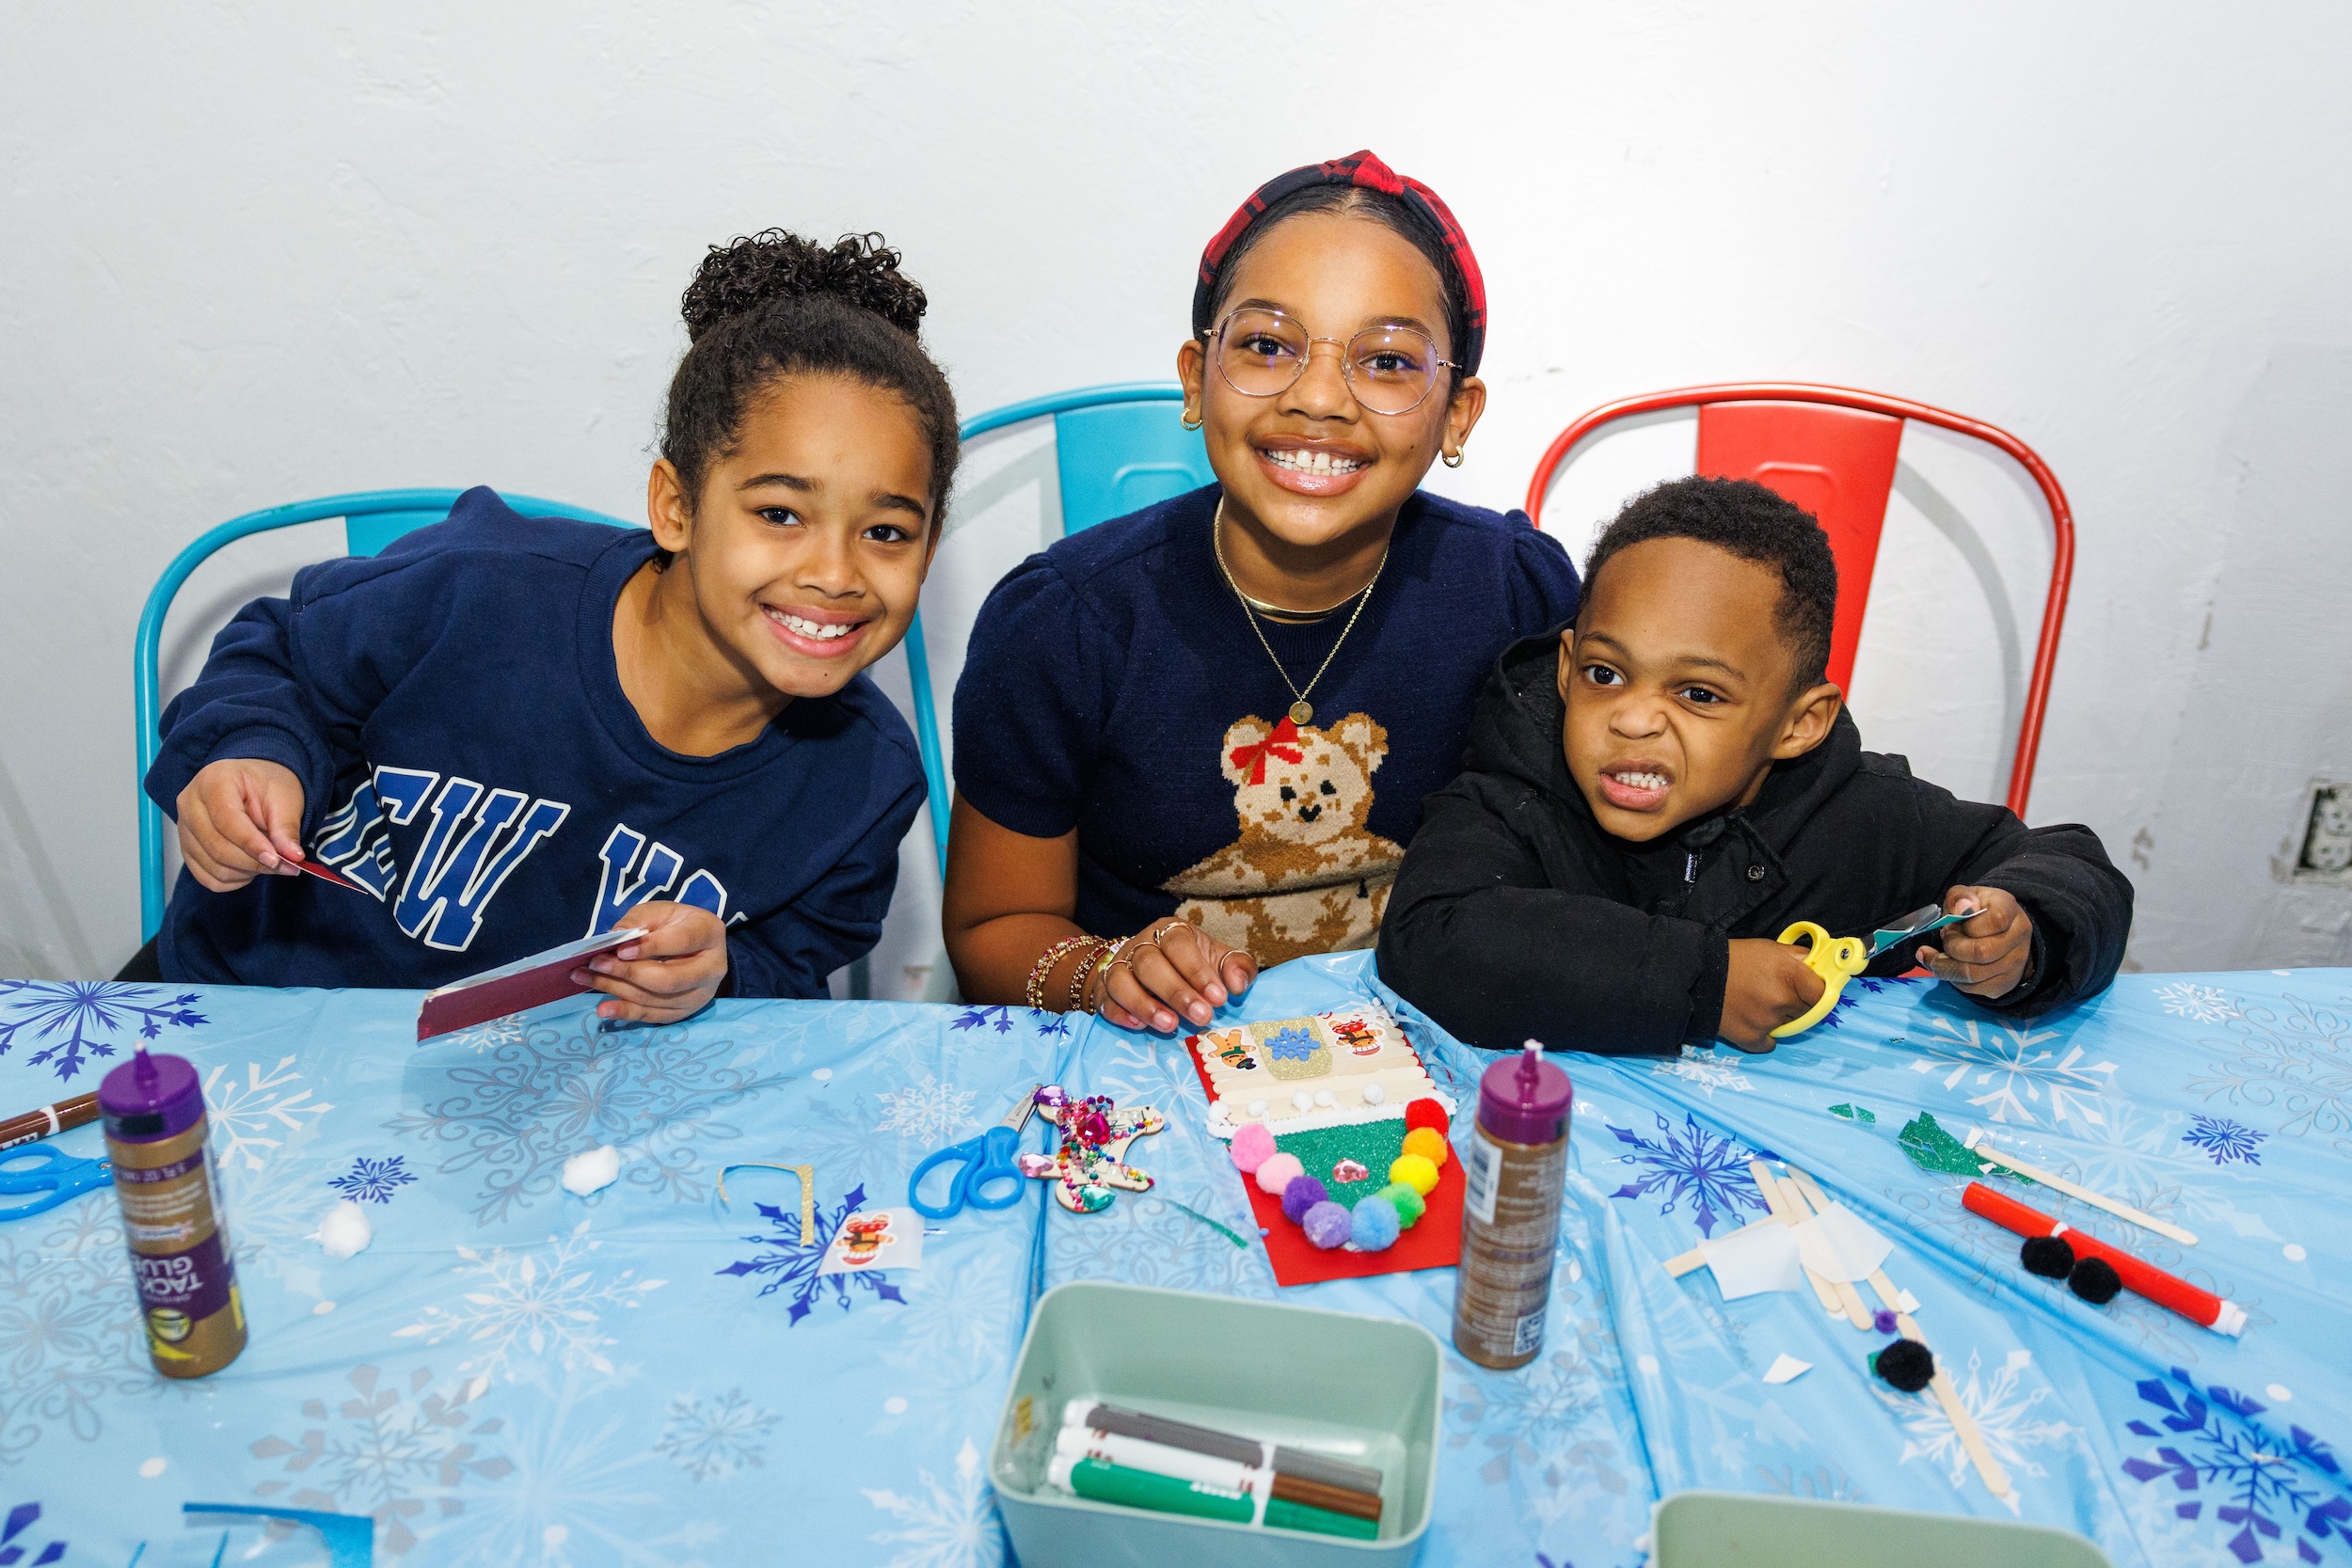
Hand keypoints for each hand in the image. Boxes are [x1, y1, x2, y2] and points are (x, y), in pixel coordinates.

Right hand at [176, 759, 306, 891]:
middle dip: (254, 863)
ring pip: (213, 866)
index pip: (227, 820)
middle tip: (285, 866)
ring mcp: (184, 829)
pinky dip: (234, 880)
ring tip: (269, 860)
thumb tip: (293, 856)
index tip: (276, 860)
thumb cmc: (267, 785)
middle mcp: (190, 804)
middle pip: (217, 847)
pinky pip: (207, 877)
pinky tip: (251, 867)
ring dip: (246, 872)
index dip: (252, 844)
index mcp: (213, 781)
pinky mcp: (186, 849)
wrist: (251, 784)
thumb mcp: (285, 798)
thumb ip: (286, 828)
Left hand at [576, 901, 728, 1024]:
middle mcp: (712, 968)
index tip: (619, 949)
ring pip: (656, 999)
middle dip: (628, 973)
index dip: (650, 947)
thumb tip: (615, 936)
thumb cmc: (674, 925)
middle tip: (596, 964)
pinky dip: (626, 1013)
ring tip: (586, 979)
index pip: (681, 942)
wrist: (696, 948)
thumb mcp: (659, 912)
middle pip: (668, 978)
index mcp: (709, 933)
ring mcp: (700, 994)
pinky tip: (603, 1009)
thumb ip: (638, 920)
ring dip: (617, 990)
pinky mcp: (685, 1012)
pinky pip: (654, 1017)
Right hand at [1092, 920, 1256, 1032]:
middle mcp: (1141, 945)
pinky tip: (1138, 1026)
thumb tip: (1237, 984)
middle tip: (1202, 1018)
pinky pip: (1104, 999)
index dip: (1197, 971)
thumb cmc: (1193, 966)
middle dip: (1176, 992)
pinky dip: (1119, 1012)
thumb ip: (1237, 967)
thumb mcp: (1219, 961)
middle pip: (1149, 963)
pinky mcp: (1103, 989)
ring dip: (1145, 1005)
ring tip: (1170, 1026)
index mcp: (1170, 931)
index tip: (1219, 998)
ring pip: (1121, 980)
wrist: (1152, 971)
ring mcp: (1118, 966)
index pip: (1179, 944)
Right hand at [1719, 938, 1827, 1051]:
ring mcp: (1768, 1021)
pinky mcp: (1752, 1038)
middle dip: (1797, 1004)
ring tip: (1758, 1004)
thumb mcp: (1769, 948)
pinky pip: (1770, 1043)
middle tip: (1777, 993)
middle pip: (1806, 1011)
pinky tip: (1751, 1021)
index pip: (1822, 994)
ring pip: (1789, 1027)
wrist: (1698, 976)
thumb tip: (1818, 967)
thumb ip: (1798, 958)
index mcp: (1791, 974)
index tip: (1811, 992)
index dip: (1818, 993)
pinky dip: (1764, 1035)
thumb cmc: (1736, 958)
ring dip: (1779, 1018)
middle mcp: (1783, 1000)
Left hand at [1919, 885, 2032, 998]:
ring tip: (1940, 954)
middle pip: (1982, 952)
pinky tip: (1948, 967)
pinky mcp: (2005, 984)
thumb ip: (1960, 896)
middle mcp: (2019, 938)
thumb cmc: (1977, 911)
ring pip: (1975, 975)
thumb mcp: (1966, 895)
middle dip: (1952, 947)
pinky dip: (1954, 980)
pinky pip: (1973, 989)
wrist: (1998, 931)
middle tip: (1945, 939)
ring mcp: (2015, 964)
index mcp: (2010, 910)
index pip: (1996, 921)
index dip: (1968, 925)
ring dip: (1947, 966)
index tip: (1953, 923)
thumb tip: (1962, 908)